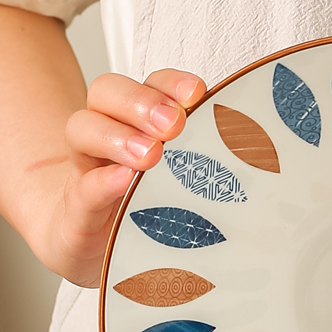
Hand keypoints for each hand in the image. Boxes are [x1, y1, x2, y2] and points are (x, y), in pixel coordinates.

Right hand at [46, 69, 205, 286]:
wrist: (95, 248)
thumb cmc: (146, 209)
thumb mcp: (182, 181)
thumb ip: (207, 159)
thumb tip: (256, 151)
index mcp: (139, 123)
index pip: (150, 84)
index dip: (170, 82)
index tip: (197, 93)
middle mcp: (108, 137)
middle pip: (107, 92)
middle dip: (142, 102)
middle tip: (173, 125)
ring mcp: (86, 170)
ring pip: (82, 130)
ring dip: (118, 136)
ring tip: (150, 155)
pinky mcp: (75, 210)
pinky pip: (81, 189)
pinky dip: (101, 182)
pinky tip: (122, 181)